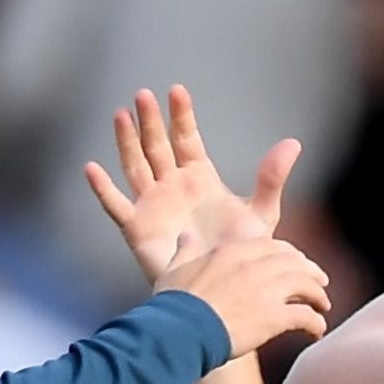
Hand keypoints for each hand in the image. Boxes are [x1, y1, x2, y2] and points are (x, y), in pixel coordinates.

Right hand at [85, 85, 299, 282]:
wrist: (222, 292)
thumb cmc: (241, 255)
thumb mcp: (260, 214)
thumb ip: (271, 179)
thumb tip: (293, 143)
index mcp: (199, 178)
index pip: (186, 138)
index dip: (181, 116)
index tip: (176, 91)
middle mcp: (172, 186)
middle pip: (156, 146)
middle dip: (150, 121)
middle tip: (143, 95)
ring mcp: (152, 206)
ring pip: (135, 167)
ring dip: (126, 142)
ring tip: (121, 114)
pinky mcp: (138, 229)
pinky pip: (116, 206)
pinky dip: (103, 190)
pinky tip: (91, 169)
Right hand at [158, 234, 329, 355]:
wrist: (178, 332)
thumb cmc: (172, 305)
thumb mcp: (174, 270)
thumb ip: (184, 251)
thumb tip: (185, 236)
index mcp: (233, 251)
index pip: (273, 247)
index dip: (289, 255)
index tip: (295, 264)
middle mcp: (255, 265)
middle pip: (295, 262)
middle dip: (310, 271)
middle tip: (320, 282)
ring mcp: (267, 290)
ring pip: (306, 285)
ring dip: (318, 296)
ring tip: (323, 306)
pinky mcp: (275, 317)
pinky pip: (307, 317)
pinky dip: (316, 323)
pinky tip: (317, 331)